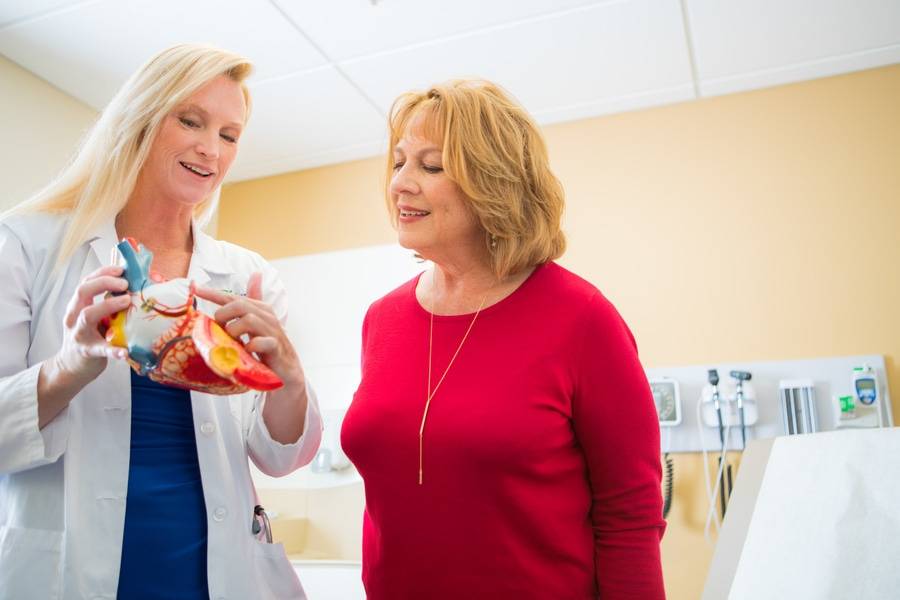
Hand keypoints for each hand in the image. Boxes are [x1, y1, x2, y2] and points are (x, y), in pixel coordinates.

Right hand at [55, 264, 130, 383]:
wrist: (71, 367)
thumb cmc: (90, 337)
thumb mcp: (96, 318)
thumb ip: (109, 304)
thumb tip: (138, 288)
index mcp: (78, 306)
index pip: (86, 282)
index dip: (103, 272)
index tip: (121, 269)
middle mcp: (74, 316)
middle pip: (83, 292)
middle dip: (104, 283)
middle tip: (125, 283)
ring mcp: (79, 334)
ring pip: (87, 315)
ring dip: (108, 305)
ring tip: (127, 300)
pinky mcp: (87, 352)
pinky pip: (100, 350)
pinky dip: (113, 350)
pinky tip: (125, 351)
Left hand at [193, 272, 304, 388]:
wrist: (288, 370)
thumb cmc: (269, 345)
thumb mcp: (258, 323)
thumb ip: (252, 303)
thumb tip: (255, 274)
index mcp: (260, 309)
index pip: (233, 298)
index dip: (213, 294)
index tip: (196, 289)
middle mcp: (267, 316)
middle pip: (240, 305)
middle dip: (223, 315)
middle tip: (219, 330)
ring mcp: (272, 331)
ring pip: (249, 320)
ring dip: (235, 331)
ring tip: (232, 342)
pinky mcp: (276, 347)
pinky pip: (262, 342)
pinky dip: (251, 346)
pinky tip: (246, 351)